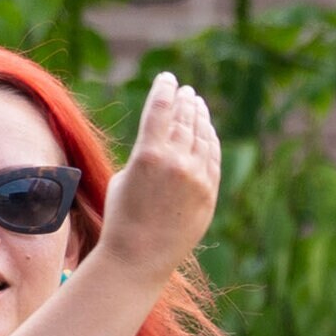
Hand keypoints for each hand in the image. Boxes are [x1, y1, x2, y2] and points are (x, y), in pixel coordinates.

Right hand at [98, 70, 223, 275]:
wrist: (140, 257)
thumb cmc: (122, 216)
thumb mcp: (125, 175)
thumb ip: (147, 152)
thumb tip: (165, 138)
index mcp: (148, 154)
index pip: (160, 108)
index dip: (164, 89)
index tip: (167, 78)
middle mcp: (176, 162)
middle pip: (183, 118)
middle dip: (184, 101)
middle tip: (185, 91)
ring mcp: (196, 178)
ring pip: (201, 136)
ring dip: (199, 116)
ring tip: (196, 104)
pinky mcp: (210, 193)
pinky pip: (213, 157)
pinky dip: (210, 139)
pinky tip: (206, 130)